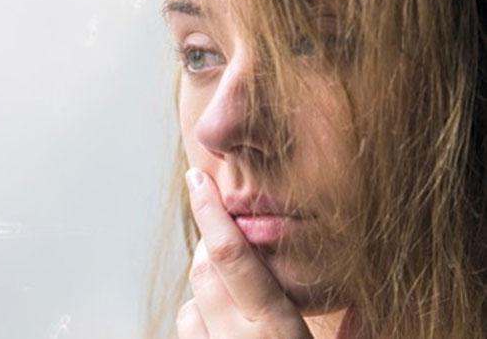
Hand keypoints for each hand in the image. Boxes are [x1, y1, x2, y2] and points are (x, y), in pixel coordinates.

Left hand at [176, 168, 312, 338]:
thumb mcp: (314, 337)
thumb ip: (298, 300)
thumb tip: (285, 261)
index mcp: (276, 327)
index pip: (231, 255)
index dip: (210, 212)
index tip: (197, 179)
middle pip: (204, 271)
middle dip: (210, 247)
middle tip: (227, 236)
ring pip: (190, 304)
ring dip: (207, 291)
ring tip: (238, 301)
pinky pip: (188, 329)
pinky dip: (200, 320)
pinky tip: (225, 329)